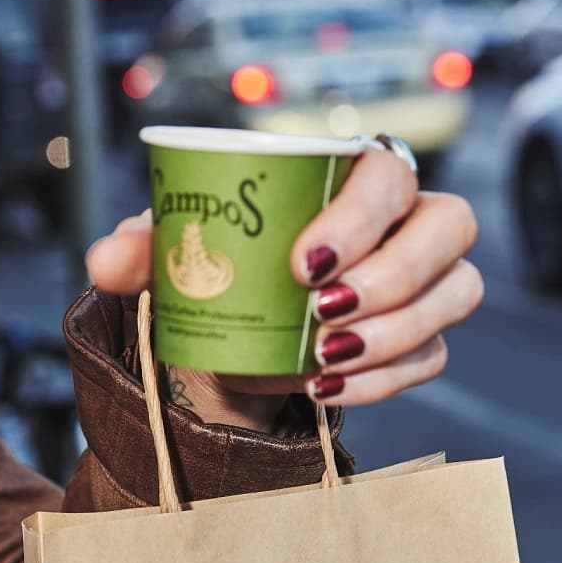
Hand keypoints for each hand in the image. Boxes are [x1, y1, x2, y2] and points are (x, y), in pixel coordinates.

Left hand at [85, 148, 482, 429]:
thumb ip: (142, 249)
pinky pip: (430, 358)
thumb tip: (106, 260)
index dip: (360, 216)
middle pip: (450, 226)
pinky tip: (327, 389)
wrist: (229, 337)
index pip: (388, 172)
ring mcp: (428, 281)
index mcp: (355, 174)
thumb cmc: (217, 269)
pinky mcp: (424, 341)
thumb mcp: (174, 256)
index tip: (302, 262)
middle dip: (393, 275)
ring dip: (392, 333)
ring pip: (455, 295)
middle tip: (321, 315)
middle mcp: (409, 218)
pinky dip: (382, 380)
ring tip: (322, 359)